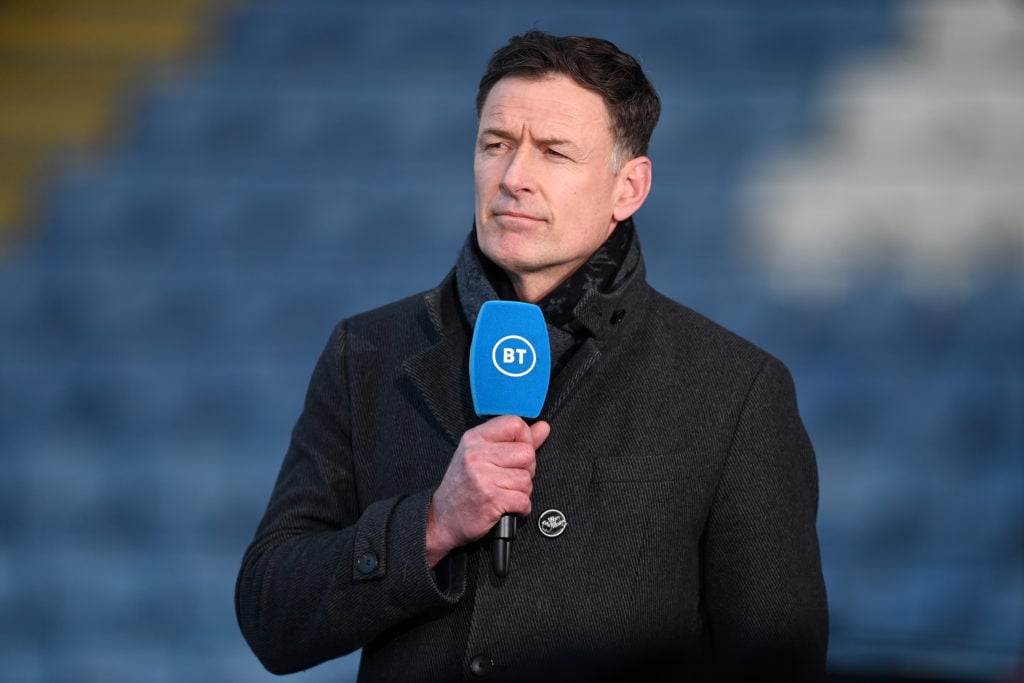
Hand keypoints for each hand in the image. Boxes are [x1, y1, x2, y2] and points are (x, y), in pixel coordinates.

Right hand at [426, 415, 550, 566]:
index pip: (516, 424)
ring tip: (504, 493)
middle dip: (526, 470)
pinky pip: (524, 500)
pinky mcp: (490, 499)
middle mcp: (477, 454)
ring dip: (522, 491)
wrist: (441, 519)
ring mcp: (483, 477)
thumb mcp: (481, 456)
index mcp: (475, 438)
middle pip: (527, 453)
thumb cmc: (462, 487)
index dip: (526, 440)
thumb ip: (514, 441)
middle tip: (509, 479)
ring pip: (527, 479)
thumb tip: (543, 428)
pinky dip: (521, 508)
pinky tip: (507, 507)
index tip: (518, 454)